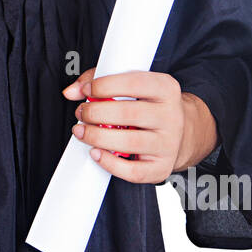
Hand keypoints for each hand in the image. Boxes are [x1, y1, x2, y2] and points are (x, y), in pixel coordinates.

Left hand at [62, 68, 217, 182]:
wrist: (180, 132)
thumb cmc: (148, 105)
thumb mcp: (131, 84)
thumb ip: (98, 81)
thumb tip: (71, 91)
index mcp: (165, 88)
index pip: (135, 83)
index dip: (105, 86)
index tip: (88, 90)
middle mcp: (171, 115)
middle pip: (129, 114)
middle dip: (96, 112)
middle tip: (82, 113)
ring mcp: (168, 143)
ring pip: (130, 142)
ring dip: (97, 137)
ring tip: (82, 131)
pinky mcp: (161, 167)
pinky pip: (134, 171)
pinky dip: (110, 164)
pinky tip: (96, 153)